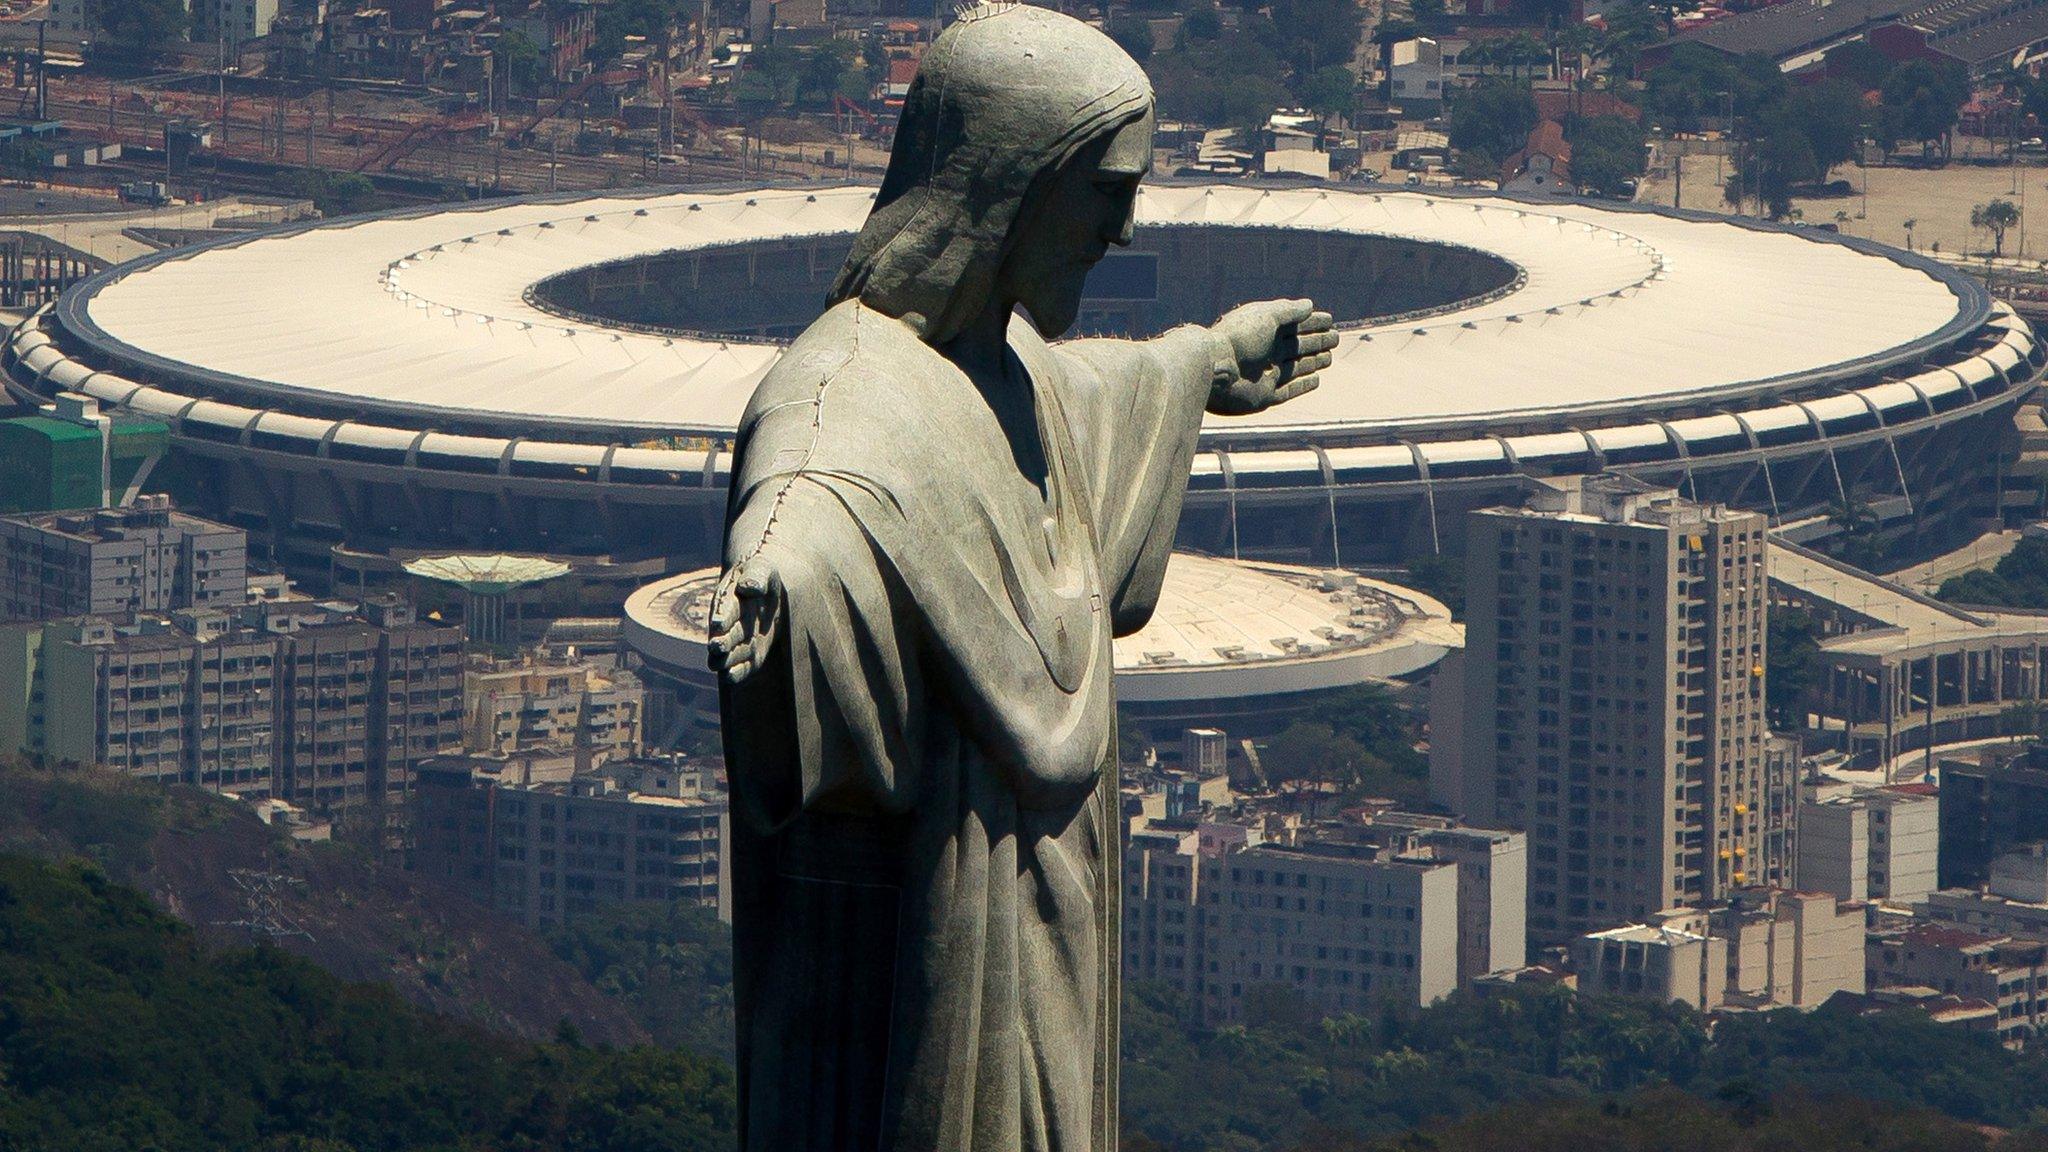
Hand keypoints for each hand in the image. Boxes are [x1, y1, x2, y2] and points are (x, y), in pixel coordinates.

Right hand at [707, 557, 784, 683]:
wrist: (771, 592)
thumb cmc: (764, 577)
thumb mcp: (763, 570)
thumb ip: (756, 577)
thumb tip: (749, 587)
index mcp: (729, 599)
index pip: (725, 607)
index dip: (722, 615)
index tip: (719, 623)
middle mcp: (729, 623)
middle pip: (724, 634)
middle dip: (720, 641)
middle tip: (717, 646)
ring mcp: (738, 640)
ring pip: (728, 653)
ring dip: (724, 659)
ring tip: (719, 664)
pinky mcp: (751, 654)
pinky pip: (742, 666)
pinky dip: (736, 672)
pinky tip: (731, 676)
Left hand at [1206, 298, 1335, 414]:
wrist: (1216, 370)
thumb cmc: (1239, 338)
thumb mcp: (1266, 317)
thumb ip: (1289, 311)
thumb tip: (1310, 305)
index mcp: (1262, 331)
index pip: (1292, 324)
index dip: (1312, 321)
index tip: (1330, 319)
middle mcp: (1263, 352)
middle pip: (1295, 346)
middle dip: (1316, 341)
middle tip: (1335, 338)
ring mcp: (1264, 375)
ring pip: (1295, 368)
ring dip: (1313, 362)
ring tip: (1330, 357)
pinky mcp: (1263, 397)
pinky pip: (1288, 391)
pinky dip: (1303, 385)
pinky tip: (1317, 379)